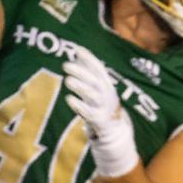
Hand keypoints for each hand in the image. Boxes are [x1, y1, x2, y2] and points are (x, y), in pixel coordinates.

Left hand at [63, 47, 137, 177]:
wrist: (116, 132)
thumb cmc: (103, 107)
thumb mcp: (98, 89)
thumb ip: (89, 72)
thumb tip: (77, 53)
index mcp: (107, 86)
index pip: (99, 69)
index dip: (90, 59)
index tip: (78, 49)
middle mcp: (107, 95)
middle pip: (95, 81)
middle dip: (81, 72)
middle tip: (65, 64)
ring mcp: (104, 108)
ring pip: (93, 95)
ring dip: (81, 87)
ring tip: (67, 80)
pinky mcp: (99, 121)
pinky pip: (89, 113)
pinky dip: (79, 106)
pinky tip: (69, 100)